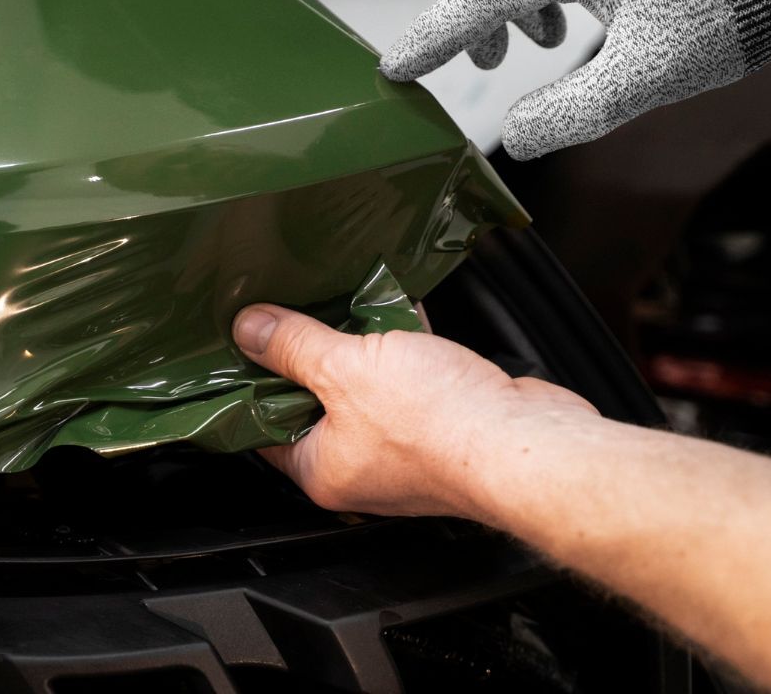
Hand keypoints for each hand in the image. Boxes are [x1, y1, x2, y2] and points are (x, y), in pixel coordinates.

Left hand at [231, 304, 597, 518]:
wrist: (528, 443)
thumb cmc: (441, 427)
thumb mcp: (345, 370)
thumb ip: (294, 346)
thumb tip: (251, 330)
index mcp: (323, 469)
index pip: (264, 427)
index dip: (250, 381)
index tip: (243, 341)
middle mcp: (361, 467)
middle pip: (315, 402)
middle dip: (309, 353)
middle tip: (292, 308)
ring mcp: (405, 447)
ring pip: (365, 387)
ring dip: (360, 346)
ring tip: (344, 301)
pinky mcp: (444, 423)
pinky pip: (409, 378)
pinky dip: (402, 346)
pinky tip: (400, 309)